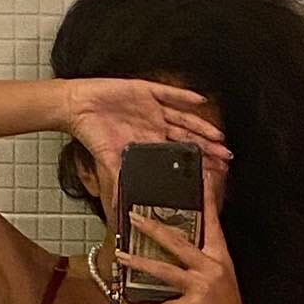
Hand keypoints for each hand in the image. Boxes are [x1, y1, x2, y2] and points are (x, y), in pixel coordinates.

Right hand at [59, 77, 230, 183]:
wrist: (77, 109)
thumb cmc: (93, 134)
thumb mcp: (108, 164)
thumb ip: (118, 184)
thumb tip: (118, 212)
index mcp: (149, 142)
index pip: (179, 154)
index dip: (197, 161)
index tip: (215, 171)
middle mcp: (156, 125)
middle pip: (187, 137)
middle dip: (207, 147)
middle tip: (226, 156)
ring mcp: (153, 108)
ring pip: (184, 118)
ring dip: (201, 126)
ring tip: (218, 135)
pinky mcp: (146, 91)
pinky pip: (169, 93)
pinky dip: (184, 96)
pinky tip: (200, 101)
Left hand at [115, 163, 261, 303]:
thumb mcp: (220, 281)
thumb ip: (203, 264)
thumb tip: (181, 250)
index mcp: (221, 256)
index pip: (212, 220)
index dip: (205, 197)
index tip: (198, 173)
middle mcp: (213, 266)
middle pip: (178, 241)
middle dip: (153, 228)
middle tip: (133, 216)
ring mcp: (203, 286)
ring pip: (165, 270)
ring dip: (139, 263)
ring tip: (121, 256)